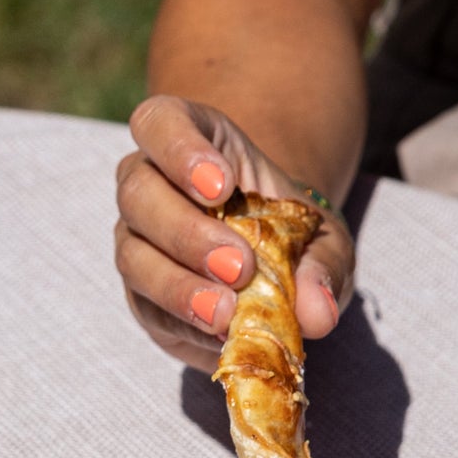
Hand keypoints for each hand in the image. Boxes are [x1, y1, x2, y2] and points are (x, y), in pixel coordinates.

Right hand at [114, 96, 354, 371]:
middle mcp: (149, 185)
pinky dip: (184, 323)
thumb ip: (324, 265)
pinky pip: (148, 307)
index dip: (180, 151)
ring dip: (178, 286)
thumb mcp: (324, 239)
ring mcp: (138, 240)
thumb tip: (318, 313)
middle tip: (238, 266)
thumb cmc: (291, 230)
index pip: (160, 123)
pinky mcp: (141, 294)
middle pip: (139, 194)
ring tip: (225, 312)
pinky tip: (218, 334)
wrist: (276, 267)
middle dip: (186, 232)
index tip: (220, 187)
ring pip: (134, 255)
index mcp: (191, 140)